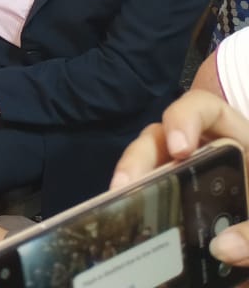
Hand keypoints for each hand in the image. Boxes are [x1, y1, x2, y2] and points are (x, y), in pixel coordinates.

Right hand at [111, 90, 248, 266]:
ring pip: (148, 162)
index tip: (179, 150)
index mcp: (236, 139)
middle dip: (141, 156)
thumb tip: (224, 248)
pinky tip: (130, 216)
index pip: (203, 108)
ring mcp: (185, 172)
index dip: (185, 119)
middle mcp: (202, 149)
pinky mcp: (175, 197)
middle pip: (161, 137)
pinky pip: (149, 191)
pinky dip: (138, 201)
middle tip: (129, 182)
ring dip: (132, 178)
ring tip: (120, 198)